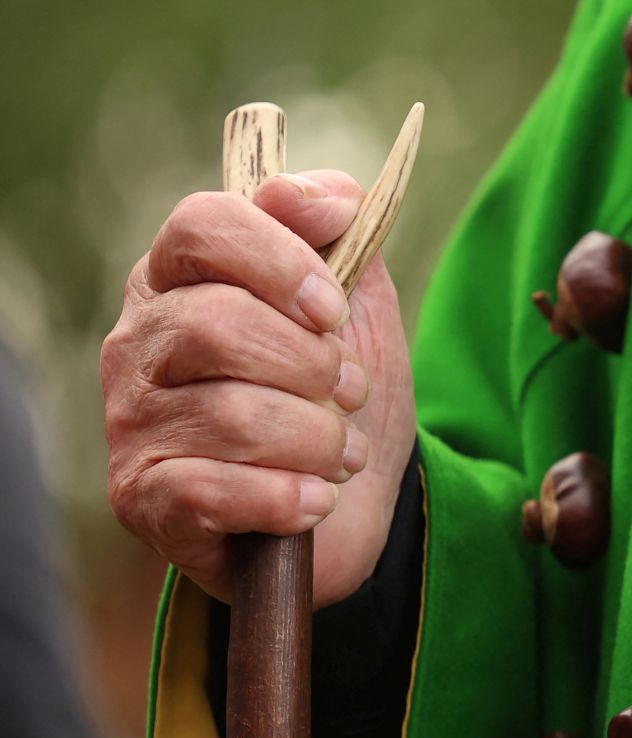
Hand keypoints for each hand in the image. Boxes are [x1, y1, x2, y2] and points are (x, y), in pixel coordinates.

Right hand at [101, 171, 417, 606]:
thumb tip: (322, 196)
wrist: (344, 506)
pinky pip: (213, 491)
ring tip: (342, 453)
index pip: (205, 225)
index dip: (281, 260)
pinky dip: (285, 497)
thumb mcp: (357, 308)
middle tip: (350, 392)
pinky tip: (314, 499)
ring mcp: (133, 421)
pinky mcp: (143, 498)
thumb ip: (344, 236)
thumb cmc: (336, 396)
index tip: (334, 309)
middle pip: (221, 324)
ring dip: (319, 439)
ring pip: (234, 416)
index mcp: (182, 277)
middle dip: (314, 365)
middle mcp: (139, 341)